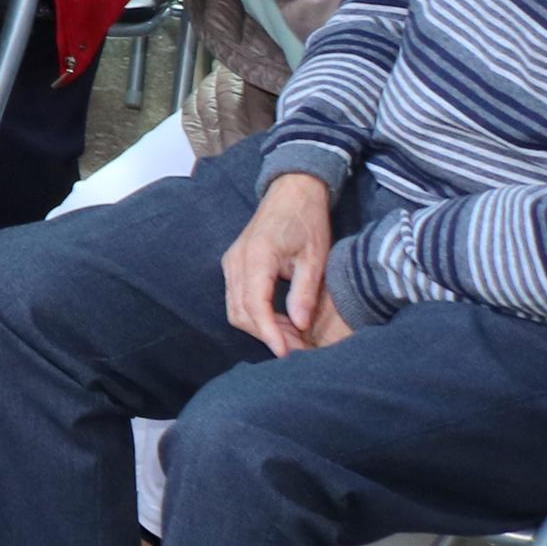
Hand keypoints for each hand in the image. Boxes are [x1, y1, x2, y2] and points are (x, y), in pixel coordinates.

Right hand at [221, 170, 340, 355]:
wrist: (291, 192)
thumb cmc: (306, 221)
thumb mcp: (315, 257)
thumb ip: (305, 292)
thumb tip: (299, 326)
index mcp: (257, 255)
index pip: (255, 304)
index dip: (269, 332)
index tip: (286, 353)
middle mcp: (236, 260)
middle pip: (240, 311)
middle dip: (266, 335)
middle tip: (297, 349)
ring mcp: (231, 262)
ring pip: (235, 308)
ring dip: (261, 327)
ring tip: (292, 338)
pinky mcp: (234, 265)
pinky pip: (237, 298)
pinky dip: (256, 315)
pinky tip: (281, 322)